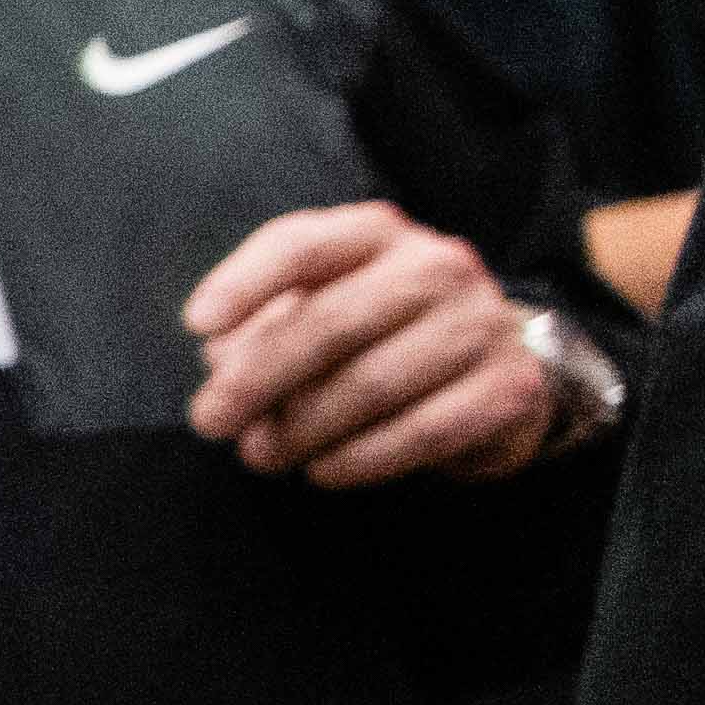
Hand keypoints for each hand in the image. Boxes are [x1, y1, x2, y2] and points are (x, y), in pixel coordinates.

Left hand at [181, 204, 552, 483]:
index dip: (242, 282)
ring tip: (260, 455)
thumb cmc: (382, 332)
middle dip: (256, 380)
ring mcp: (481, 325)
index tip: (196, 326)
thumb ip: (265, 325)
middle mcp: (438, 266)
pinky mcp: (507, 388)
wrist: (498, 365)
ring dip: (301, 429)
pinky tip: (323, 471)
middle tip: (210, 421)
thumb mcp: (322, 308)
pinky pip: (420, 433)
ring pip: (370, 384)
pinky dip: (359, 459)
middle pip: (328, 323)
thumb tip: (221, 361)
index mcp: (378, 234)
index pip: (301, 244)